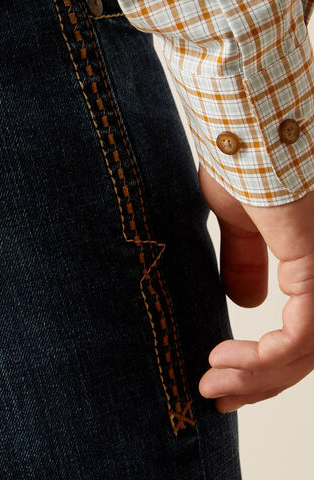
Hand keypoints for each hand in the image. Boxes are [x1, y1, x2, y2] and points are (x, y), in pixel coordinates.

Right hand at [197, 162, 313, 412]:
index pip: (302, 326)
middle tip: (216, 392)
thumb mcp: (238, 219)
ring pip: (305, 353)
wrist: (242, 127)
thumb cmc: (239, 157)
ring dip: (257, 379)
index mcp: (311, 256)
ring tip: (213, 384)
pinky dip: (264, 362)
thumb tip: (247, 301)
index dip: (265, 358)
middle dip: (259, 379)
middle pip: (306, 350)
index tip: (220, 369)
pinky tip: (226, 363)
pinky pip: (300, 340)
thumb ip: (246, 260)